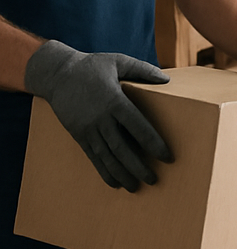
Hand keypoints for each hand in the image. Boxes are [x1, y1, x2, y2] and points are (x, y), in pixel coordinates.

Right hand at [24, 41, 171, 191]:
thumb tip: (166, 79)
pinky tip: (115, 182)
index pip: (138, 126)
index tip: (167, 157)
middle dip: (138, 166)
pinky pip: (92, 156)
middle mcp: (101, 118)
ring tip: (136, 187)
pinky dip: (104, 171)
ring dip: (121, 173)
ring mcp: (88, 128)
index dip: (153, 143)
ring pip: (106, 156)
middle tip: (154, 180)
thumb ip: (143, 69)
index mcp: (114, 100)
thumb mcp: (118, 61)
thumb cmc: (92, 66)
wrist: (57, 74)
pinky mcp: (78, 134)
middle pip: (122, 147)